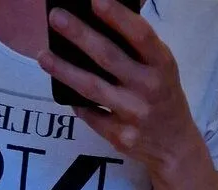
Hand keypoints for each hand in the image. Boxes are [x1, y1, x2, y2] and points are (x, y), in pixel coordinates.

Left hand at [40, 0, 198, 174]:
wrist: (174, 146)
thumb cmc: (164, 97)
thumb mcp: (161, 68)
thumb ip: (139, 47)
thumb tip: (109, 14)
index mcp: (162, 65)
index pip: (140, 35)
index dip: (117, 16)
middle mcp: (149, 88)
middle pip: (108, 57)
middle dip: (80, 35)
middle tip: (55, 17)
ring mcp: (133, 114)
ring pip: (92, 89)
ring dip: (64, 71)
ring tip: (43, 56)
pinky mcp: (120, 136)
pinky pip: (90, 116)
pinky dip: (76, 103)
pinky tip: (63, 91)